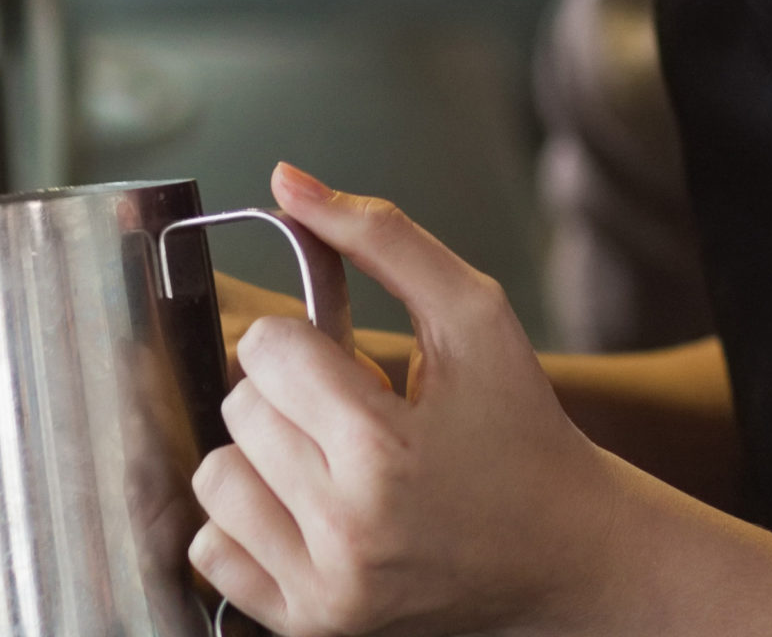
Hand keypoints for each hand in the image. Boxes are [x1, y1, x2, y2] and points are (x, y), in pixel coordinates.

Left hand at [191, 166, 632, 636]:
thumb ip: (381, 236)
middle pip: (238, 411)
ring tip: (321, 454)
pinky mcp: (307, 626)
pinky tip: (303, 504)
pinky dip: (245, 517)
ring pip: (213, 480)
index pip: (268, 350)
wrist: (561, 550)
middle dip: (283, 392)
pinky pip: (210, 553)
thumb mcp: (474, 313)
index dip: (304, 340)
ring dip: (258, 452)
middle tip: (344, 407)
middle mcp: (345, 531)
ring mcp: (322, 592)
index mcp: (384, 450)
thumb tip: (286, 179)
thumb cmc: (518, 424)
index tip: (343, 360)